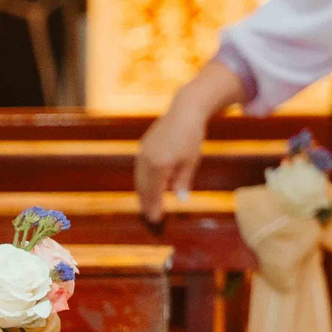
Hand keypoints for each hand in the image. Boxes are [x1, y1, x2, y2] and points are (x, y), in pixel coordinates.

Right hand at [135, 58, 242, 222]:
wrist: (185, 111)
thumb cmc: (191, 137)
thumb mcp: (191, 161)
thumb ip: (183, 181)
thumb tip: (181, 199)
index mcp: (160, 166)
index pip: (154, 193)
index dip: (154, 207)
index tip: (156, 219)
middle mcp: (147, 160)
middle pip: (143, 188)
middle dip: (146, 203)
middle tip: (150, 216)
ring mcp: (143, 152)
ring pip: (139, 179)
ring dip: (142, 193)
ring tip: (147, 205)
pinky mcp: (143, 146)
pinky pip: (140, 169)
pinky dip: (142, 180)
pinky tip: (148, 186)